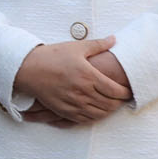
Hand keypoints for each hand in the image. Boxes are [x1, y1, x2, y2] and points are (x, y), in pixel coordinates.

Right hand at [11, 37, 129, 123]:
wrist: (28, 69)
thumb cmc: (53, 56)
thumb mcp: (77, 47)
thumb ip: (98, 44)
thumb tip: (114, 39)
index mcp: (87, 75)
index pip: (114, 90)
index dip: (125, 92)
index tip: (129, 91)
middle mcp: (82, 92)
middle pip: (108, 104)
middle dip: (119, 103)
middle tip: (123, 99)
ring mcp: (73, 103)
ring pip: (98, 114)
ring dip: (108, 111)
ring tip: (112, 105)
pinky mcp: (64, 110)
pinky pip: (84, 119)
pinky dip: (95, 117)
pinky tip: (97, 112)